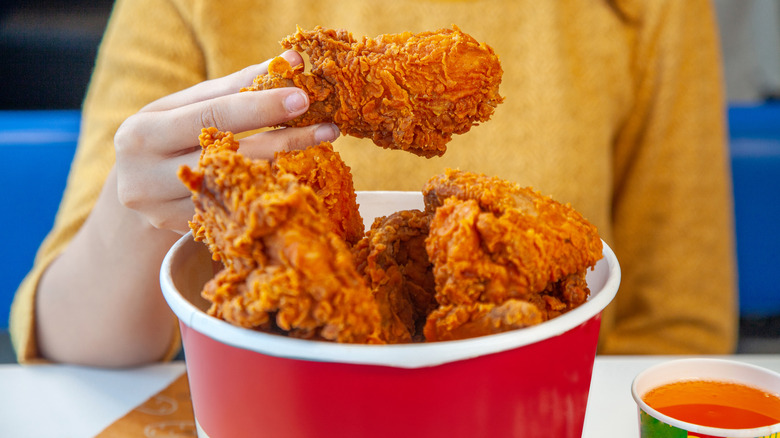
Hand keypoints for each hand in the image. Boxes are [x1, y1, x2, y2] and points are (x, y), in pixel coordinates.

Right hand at [113, 50, 339, 232]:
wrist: (135, 189)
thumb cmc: (167, 136)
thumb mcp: (189, 107)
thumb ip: (238, 85)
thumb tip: (292, 63)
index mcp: (142, 134)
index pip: (210, 116)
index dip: (258, 107)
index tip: (301, 98)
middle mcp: (146, 178)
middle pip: (229, 157)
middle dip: (283, 139)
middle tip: (326, 127)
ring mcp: (164, 214)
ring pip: (238, 189)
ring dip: (285, 167)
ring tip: (321, 148)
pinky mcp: (185, 234)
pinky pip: (237, 211)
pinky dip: (270, 192)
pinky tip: (299, 177)